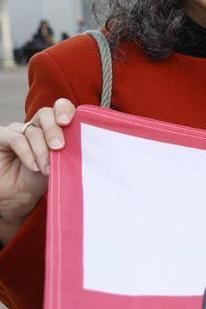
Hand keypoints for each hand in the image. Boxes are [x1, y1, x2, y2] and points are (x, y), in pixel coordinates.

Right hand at [0, 99, 75, 240]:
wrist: (16, 199)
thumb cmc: (39, 182)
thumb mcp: (59, 166)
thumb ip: (70, 154)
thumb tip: (92, 152)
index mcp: (51, 129)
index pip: (59, 109)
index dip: (64, 110)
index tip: (68, 122)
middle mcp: (34, 126)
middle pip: (45, 114)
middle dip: (54, 130)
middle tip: (59, 147)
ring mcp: (16, 131)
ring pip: (32, 130)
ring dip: (41, 150)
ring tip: (46, 169)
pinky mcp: (1, 137)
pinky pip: (16, 139)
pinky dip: (27, 152)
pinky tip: (33, 166)